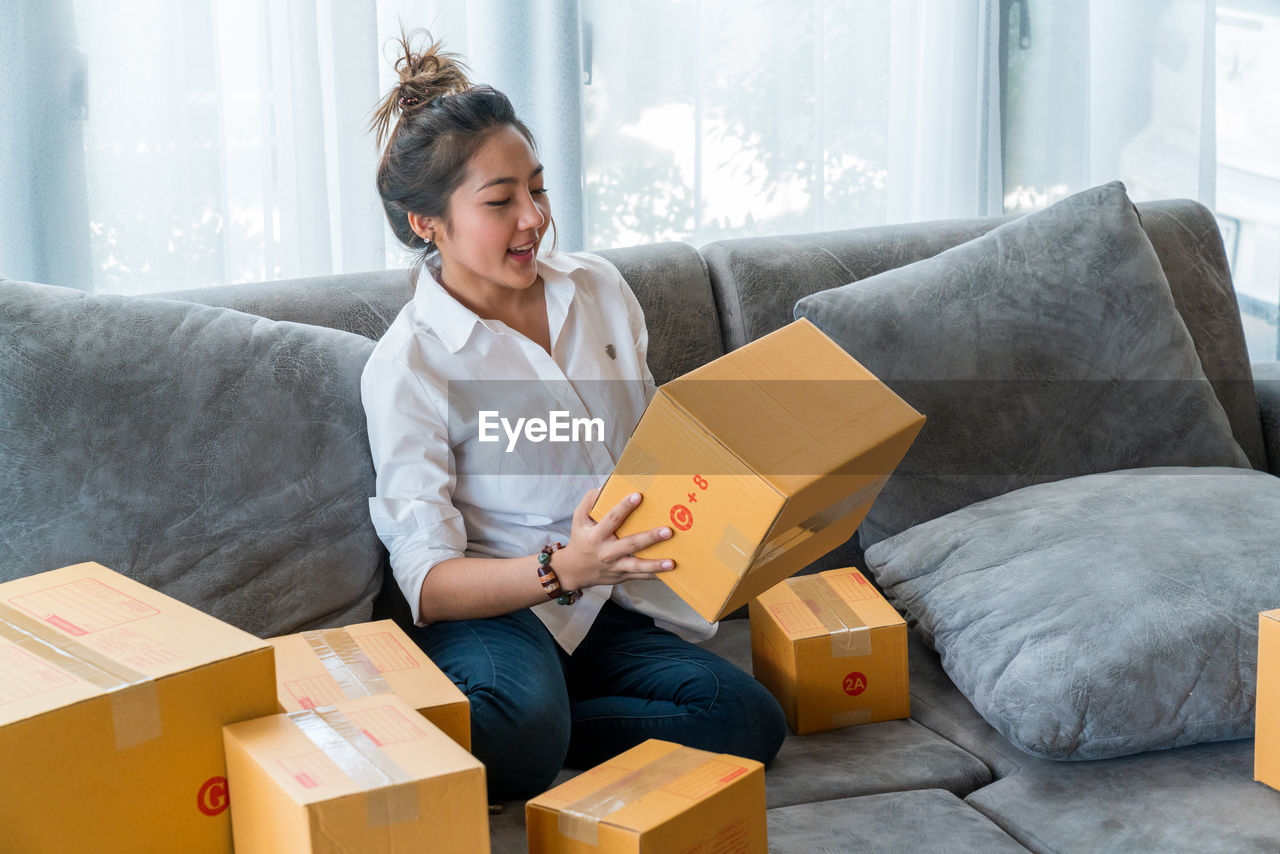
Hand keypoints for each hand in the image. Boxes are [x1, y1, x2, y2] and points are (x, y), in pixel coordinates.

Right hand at [554, 488, 675, 589]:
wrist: (574, 571)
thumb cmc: (580, 540)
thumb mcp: (578, 519)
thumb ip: (589, 502)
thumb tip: (603, 487)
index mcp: (596, 536)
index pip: (611, 519)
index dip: (624, 507)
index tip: (638, 496)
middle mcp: (606, 552)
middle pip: (630, 544)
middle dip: (650, 538)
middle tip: (668, 531)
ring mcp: (615, 566)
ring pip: (637, 566)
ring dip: (655, 564)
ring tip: (672, 562)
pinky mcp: (622, 576)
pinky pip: (640, 576)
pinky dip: (655, 575)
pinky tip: (669, 573)